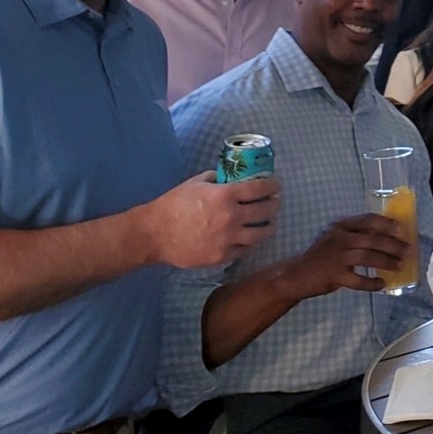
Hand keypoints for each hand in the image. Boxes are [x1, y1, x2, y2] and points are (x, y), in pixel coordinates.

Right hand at [144, 171, 281, 268]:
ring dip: (269, 226)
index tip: (276, 185)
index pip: (260, 188)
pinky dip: (251, 242)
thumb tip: (231, 177)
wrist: (155, 234)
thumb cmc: (174, 204)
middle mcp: (232, 217)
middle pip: (266, 211)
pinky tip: (251, 237)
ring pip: (261, 234)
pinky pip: (245, 249)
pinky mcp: (222, 256)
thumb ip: (217, 178)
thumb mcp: (197, 182)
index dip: (273, 185)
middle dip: (274, 204)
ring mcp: (228, 239)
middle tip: (275, 202)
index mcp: (226, 195)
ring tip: (270, 222)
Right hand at [277, 213, 411, 301]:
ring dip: (387, 261)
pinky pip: (358, 280)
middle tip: (407, 250)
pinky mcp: (335, 276)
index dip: (387, 224)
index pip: (368, 220)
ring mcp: (337, 257)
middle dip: (393, 245)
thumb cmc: (321, 255)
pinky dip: (372, 282)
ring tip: (400, 265)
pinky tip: (382, 284)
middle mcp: (339, 239)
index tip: (402, 229)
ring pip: (368, 257)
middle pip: (372, 239)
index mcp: (341, 227)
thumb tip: (385, 236)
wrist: (297, 274)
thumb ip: (354, 234)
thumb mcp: (335, 237)